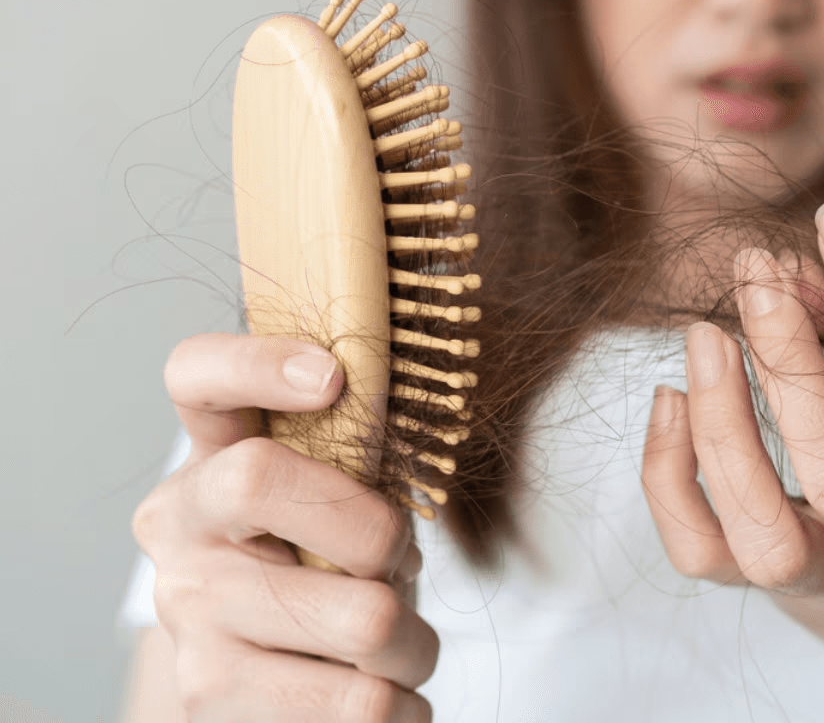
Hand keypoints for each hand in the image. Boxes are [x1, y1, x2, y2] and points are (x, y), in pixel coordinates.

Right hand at [133, 333, 436, 721]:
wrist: (272, 682)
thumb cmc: (330, 569)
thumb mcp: (345, 499)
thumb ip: (360, 456)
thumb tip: (401, 412)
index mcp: (212, 458)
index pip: (197, 377)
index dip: (258, 363)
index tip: (333, 378)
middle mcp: (181, 530)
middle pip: (297, 494)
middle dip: (386, 538)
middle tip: (395, 567)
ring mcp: (187, 617)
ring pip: (365, 619)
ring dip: (414, 642)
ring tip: (395, 646)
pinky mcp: (208, 699)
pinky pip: (362, 704)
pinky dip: (403, 705)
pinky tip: (383, 695)